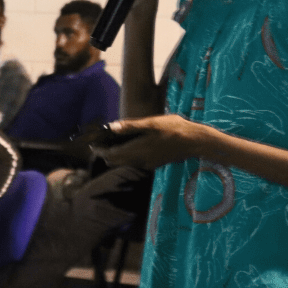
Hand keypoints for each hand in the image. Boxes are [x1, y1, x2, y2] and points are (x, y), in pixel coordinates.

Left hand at [92, 114, 213, 169]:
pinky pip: (134, 163)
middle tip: (99, 143)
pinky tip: (129, 146)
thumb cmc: (173, 128)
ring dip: (115, 156)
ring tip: (111, 144)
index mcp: (137, 150)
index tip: (92, 144)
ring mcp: (147, 164)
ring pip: (124, 163)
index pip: (111, 155)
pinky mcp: (154, 164)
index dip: (100, 150)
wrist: (195, 142)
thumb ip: (130, 126)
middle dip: (105, 153)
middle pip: (115, 161)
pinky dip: (126, 157)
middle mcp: (140, 160)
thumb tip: (111, 126)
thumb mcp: (151, 123)